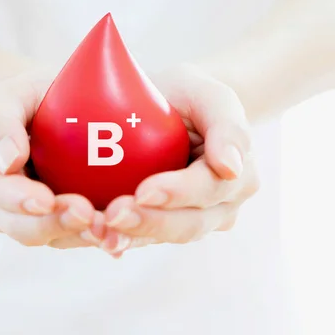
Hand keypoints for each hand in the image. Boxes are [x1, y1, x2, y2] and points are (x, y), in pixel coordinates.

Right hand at [0, 71, 103, 248]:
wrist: (62, 106)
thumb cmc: (33, 98)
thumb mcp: (13, 95)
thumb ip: (1, 121)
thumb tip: (8, 161)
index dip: (16, 199)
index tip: (44, 199)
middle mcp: (1, 205)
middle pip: (22, 227)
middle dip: (54, 224)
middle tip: (86, 213)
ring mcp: (34, 219)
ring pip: (53, 238)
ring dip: (79, 235)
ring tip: (106, 227)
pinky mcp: (66, 224)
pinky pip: (80, 237)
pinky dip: (98, 239)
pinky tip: (117, 237)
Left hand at [101, 66, 259, 256]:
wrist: (174, 109)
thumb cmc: (192, 97)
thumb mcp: (211, 95)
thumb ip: (227, 126)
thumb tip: (230, 166)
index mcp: (239, 176)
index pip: (209, 188)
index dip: (177, 193)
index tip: (144, 191)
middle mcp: (219, 208)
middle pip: (186, 224)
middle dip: (148, 223)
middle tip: (112, 215)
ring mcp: (191, 221)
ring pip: (161, 237)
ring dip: (128, 237)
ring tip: (96, 231)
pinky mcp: (160, 227)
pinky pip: (140, 238)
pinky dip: (118, 239)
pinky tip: (96, 239)